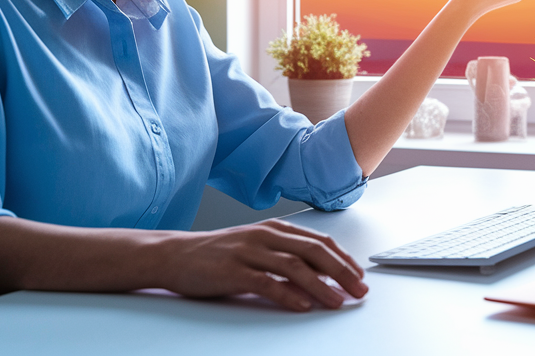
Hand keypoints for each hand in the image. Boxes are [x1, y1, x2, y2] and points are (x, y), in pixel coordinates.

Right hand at [159, 218, 367, 310]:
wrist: (175, 255)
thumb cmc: (218, 254)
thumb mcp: (256, 247)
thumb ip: (285, 256)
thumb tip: (320, 274)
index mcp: (274, 229)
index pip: (319, 242)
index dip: (342, 259)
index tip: (359, 275)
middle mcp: (265, 236)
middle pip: (313, 252)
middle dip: (341, 272)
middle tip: (359, 290)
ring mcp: (248, 252)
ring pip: (294, 266)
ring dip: (321, 285)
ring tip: (337, 301)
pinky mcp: (232, 270)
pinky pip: (265, 282)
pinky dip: (287, 294)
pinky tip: (302, 305)